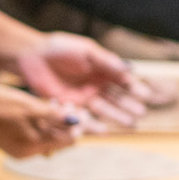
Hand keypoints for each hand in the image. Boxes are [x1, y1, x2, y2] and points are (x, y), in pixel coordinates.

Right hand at [0, 86, 78, 157]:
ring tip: (49, 106)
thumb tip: (76, 122)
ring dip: (53, 125)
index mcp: (35, 144)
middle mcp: (30, 153)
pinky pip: (36, 140)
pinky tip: (37, 115)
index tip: (78, 109)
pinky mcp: (14, 148)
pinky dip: (40, 129)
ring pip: (48, 140)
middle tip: (63, 105)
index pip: (68, 140)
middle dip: (65, 124)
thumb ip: (54, 116)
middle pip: (59, 142)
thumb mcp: (29, 106)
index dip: (76, 125)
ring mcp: (22, 152)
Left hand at [14, 32, 150, 128]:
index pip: (123, 80)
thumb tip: (128, 69)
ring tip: (131, 125)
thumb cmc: (59, 48)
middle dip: (130, 106)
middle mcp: (96, 84)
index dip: (135, 87)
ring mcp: (84, 96)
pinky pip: (84, 117)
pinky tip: (104, 131)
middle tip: (142, 115)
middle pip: (117, 97)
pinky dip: (94, 124)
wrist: (32, 56)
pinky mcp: (70, 106)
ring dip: (118, 117)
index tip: (147, 95)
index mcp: (102, 69)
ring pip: (104, 109)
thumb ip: (106, 60)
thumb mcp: (86, 50)